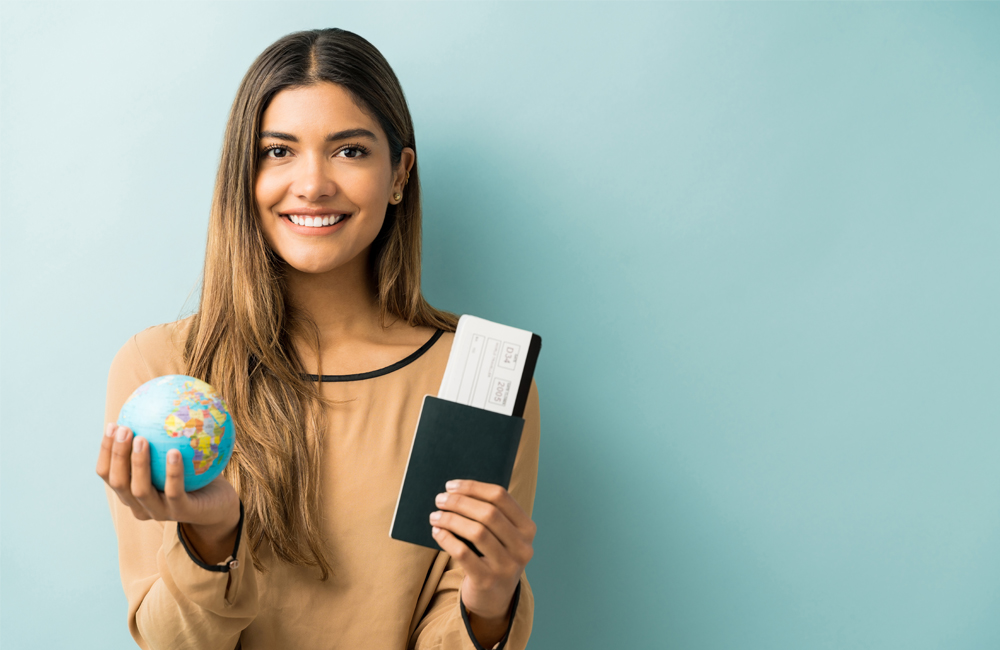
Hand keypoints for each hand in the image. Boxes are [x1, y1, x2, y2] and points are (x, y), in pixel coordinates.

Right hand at [96, 423, 240, 563]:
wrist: (221, 504)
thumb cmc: (196, 474)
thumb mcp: (178, 454)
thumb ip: (162, 437)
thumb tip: (157, 399)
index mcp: (132, 492)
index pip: (108, 473)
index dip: (105, 450)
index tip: (113, 424)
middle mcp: (141, 505)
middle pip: (118, 482)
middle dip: (117, 455)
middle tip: (124, 428)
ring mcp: (160, 512)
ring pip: (140, 490)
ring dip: (138, 463)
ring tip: (142, 438)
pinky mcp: (182, 513)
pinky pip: (174, 492)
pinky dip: (172, 472)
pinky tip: (175, 452)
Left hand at [429, 480, 535, 645]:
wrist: (495, 599)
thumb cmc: (493, 557)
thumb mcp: (502, 536)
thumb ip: (489, 515)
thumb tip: (454, 490)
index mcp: (527, 529)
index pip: (501, 497)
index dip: (473, 487)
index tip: (451, 485)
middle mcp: (522, 547)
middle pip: (488, 513)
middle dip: (459, 502)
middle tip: (439, 500)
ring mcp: (507, 566)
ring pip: (476, 532)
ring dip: (451, 519)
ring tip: (435, 515)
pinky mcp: (488, 581)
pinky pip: (463, 553)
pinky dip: (447, 539)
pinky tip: (437, 532)